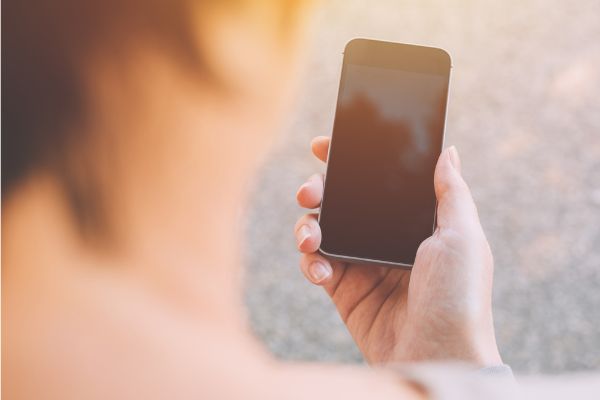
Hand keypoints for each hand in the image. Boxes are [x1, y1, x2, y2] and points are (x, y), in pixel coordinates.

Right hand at [294, 136, 501, 365]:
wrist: (440, 355)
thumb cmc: (461, 297)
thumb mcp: (464, 237)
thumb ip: (451, 192)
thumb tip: (447, 151)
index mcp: (415, 222)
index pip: (379, 182)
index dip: (351, 162)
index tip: (326, 146)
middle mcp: (386, 238)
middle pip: (343, 201)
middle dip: (319, 190)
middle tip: (309, 192)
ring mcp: (364, 264)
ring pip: (323, 229)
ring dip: (307, 226)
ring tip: (310, 236)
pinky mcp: (345, 291)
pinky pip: (316, 265)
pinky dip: (309, 262)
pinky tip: (319, 268)